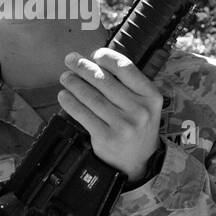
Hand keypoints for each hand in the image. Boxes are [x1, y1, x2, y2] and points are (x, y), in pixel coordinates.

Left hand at [58, 48, 163, 182]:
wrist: (139, 161)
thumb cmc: (138, 125)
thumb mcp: (145, 104)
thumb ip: (127, 85)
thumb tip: (94, 61)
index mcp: (151, 96)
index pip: (126, 68)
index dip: (106, 57)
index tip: (95, 55)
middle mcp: (140, 110)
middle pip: (105, 80)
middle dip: (83, 67)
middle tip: (70, 60)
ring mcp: (123, 125)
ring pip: (91, 97)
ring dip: (74, 83)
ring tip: (65, 77)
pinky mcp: (107, 137)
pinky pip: (83, 114)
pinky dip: (70, 103)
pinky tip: (64, 96)